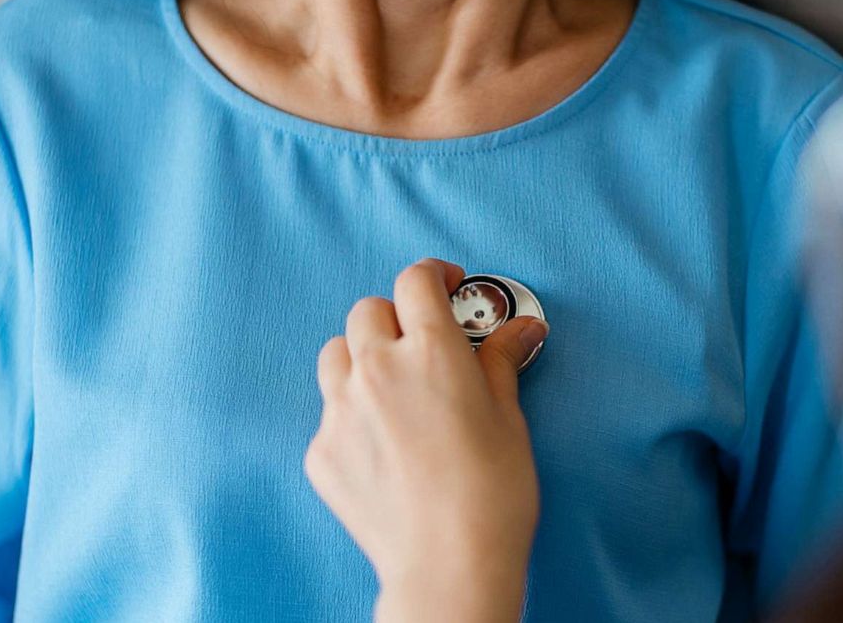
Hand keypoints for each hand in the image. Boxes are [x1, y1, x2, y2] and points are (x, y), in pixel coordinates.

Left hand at [305, 259, 547, 622]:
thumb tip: (521, 330)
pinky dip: (351, 414)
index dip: (434, 277)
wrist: (449, 565)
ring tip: (392, 384)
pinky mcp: (322, 452)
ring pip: (336, 353)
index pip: (415, 280)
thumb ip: (501, 361)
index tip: (447, 286)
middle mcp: (378, 370)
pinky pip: (328, 412)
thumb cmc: (491, 494)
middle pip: (368, 311)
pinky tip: (382, 441)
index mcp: (431, 351)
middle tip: (423, 342)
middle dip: (397, 317)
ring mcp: (341, 411)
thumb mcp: (509, 416)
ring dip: (362, 356)